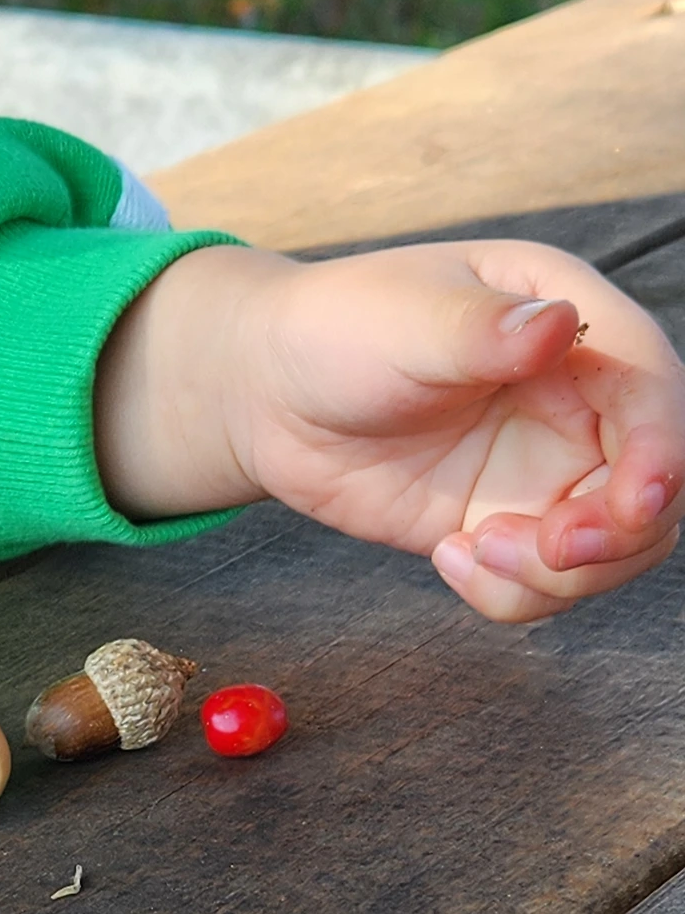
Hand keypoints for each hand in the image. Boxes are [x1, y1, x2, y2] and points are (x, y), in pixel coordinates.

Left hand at [95, 240, 684, 621]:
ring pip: (609, 547)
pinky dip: (510, 593)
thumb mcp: (403, 320)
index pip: (648, 385)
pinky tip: (448, 558)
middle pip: (651, 482)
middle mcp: (575, 399)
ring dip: (558, 574)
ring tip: (468, 552)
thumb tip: (556, 325)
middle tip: (548, 549)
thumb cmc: (335, 331)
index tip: (635, 500)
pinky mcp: (504, 524)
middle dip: (615, 532)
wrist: (267, 395)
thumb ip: (481, 329)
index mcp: (570, 321)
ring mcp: (544, 469)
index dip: (659, 447)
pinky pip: (542, 581)